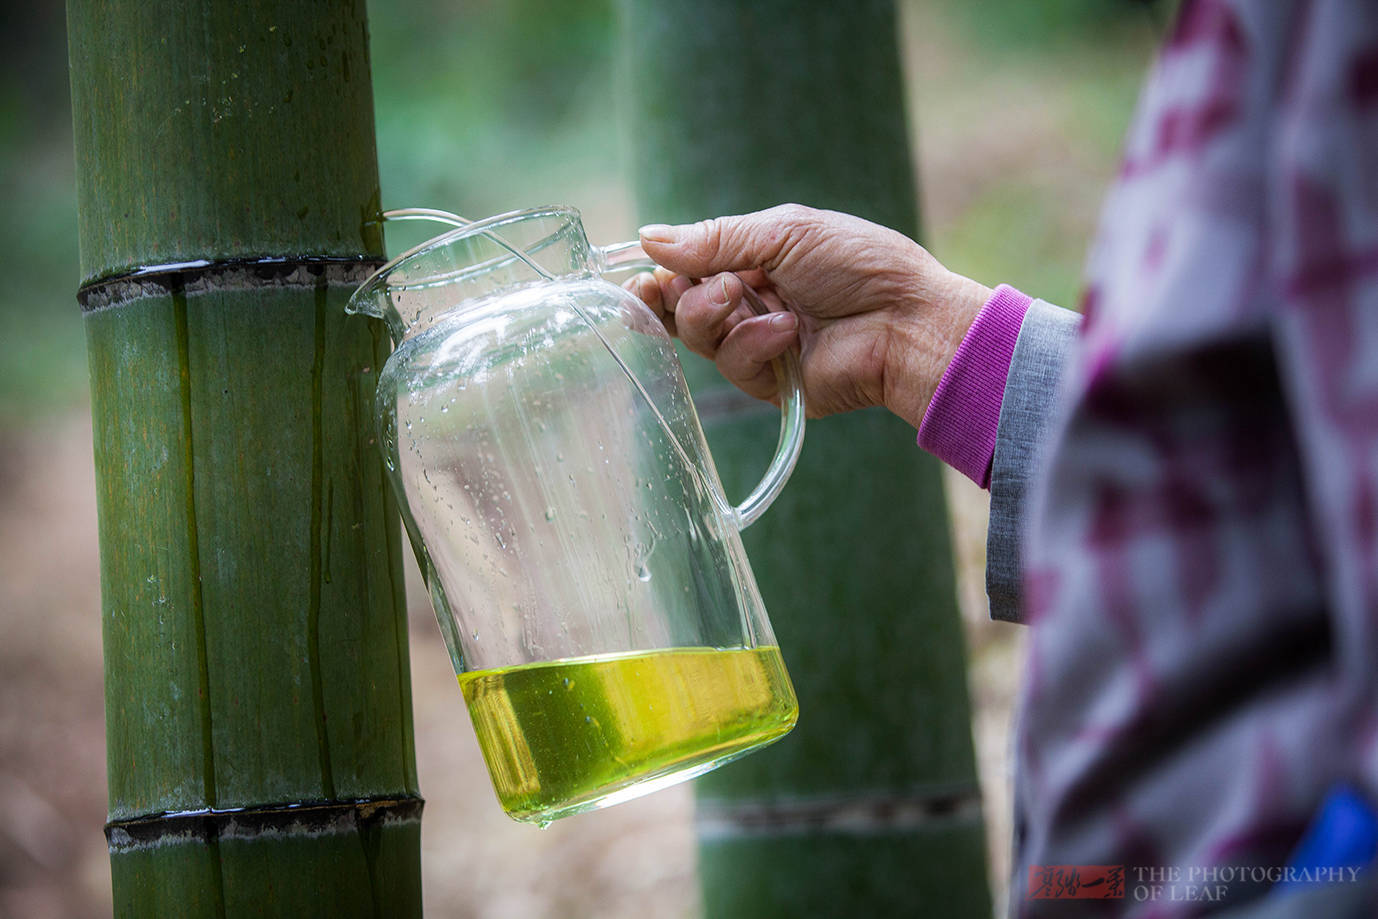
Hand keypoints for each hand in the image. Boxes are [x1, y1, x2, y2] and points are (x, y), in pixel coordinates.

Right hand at [630, 204, 990, 428]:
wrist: (907, 320)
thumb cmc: (860, 264)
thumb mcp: (784, 233)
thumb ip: (715, 239)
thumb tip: (647, 237)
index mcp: (753, 263)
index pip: (687, 270)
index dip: (658, 275)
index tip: (639, 276)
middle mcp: (750, 304)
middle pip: (679, 308)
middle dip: (674, 296)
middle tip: (675, 285)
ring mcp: (759, 346)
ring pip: (698, 338)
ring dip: (711, 313)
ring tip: (743, 295)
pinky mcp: (771, 384)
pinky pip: (734, 365)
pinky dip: (753, 342)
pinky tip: (788, 329)